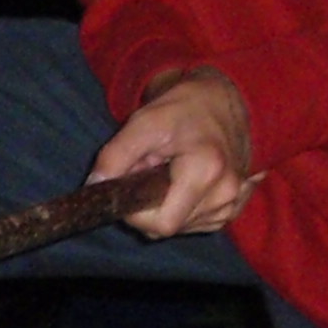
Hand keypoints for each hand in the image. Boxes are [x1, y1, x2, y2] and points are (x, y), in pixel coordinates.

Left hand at [92, 67, 261, 237]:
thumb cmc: (184, 108)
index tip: (131, 187)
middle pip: (170, 227)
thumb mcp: (144, 123)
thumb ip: (115, 155)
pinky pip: (197, 224)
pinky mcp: (234, 208)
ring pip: (182, 228)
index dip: (137, 215)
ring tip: (170, 173)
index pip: (161, 224)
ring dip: (167, 207)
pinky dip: (184, 209)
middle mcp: (225, 195)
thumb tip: (94, 187)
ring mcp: (232, 204)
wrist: (224, 99)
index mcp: (206, 172)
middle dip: (151, 206)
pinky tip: (184, 183)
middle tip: (150, 172)